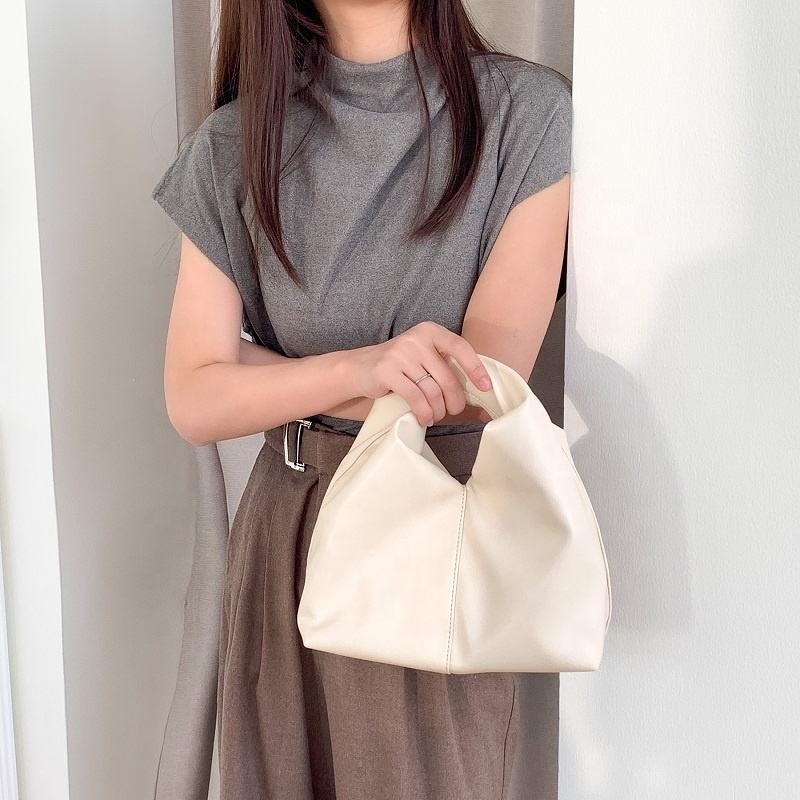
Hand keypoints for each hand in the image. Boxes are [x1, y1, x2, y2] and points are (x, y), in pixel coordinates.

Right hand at [345, 322, 492, 426]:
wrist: (361, 368)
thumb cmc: (401, 366)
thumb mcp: (424, 356)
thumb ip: (445, 365)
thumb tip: (479, 388)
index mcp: (430, 331)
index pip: (460, 347)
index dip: (475, 369)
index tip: (485, 388)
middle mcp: (416, 338)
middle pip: (447, 376)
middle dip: (455, 400)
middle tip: (453, 411)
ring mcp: (400, 354)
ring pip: (432, 390)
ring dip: (438, 410)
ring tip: (436, 416)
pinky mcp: (387, 371)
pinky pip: (415, 397)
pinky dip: (423, 412)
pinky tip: (424, 418)